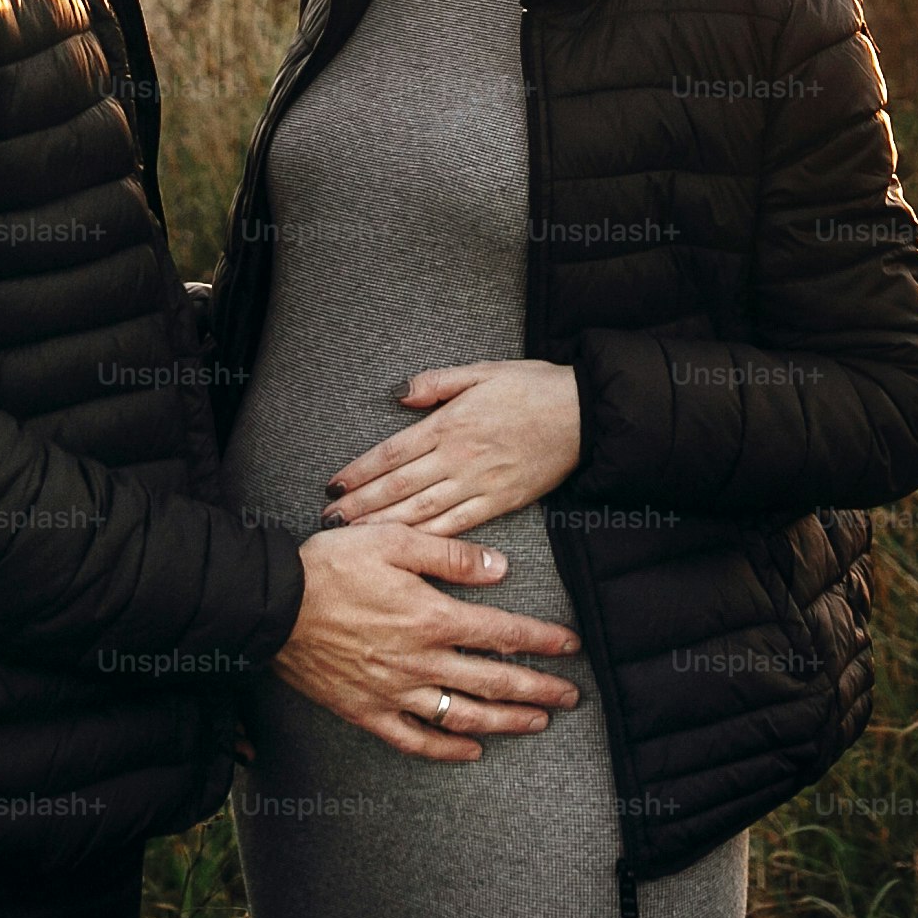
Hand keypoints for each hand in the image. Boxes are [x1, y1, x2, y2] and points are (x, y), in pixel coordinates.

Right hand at [270, 521, 579, 761]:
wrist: (272, 604)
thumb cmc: (329, 565)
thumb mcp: (392, 540)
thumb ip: (449, 555)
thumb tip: (499, 569)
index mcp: (431, 616)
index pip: (502, 632)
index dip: (542, 641)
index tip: (570, 646)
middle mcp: (421, 660)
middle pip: (495, 680)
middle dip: (539, 688)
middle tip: (570, 695)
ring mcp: (395, 691)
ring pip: (464, 715)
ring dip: (506, 721)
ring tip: (537, 721)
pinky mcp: (367, 711)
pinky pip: (415, 740)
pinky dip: (447, 750)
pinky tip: (471, 752)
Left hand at [321, 360, 579, 537]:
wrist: (587, 414)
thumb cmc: (534, 388)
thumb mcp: (482, 370)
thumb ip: (437, 383)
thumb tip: (400, 394)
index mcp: (450, 424)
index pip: (392, 452)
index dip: (360, 471)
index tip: (334, 486)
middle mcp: (459, 457)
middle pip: (399, 486)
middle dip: (361, 505)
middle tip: (330, 520)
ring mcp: (480, 483)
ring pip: (423, 510)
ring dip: (386, 525)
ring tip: (356, 537)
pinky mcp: (502, 503)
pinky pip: (458, 524)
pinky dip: (430, 538)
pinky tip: (407, 547)